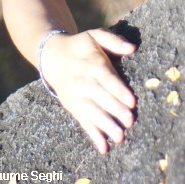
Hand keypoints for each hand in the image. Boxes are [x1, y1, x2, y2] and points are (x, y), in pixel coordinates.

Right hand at [40, 28, 136, 154]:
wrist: (52, 57)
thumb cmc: (80, 46)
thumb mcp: (94, 35)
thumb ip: (113, 40)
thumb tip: (132, 47)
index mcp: (91, 63)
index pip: (106, 78)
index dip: (119, 90)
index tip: (132, 101)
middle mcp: (84, 81)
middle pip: (101, 97)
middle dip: (116, 110)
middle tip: (130, 121)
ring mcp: (77, 97)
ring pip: (93, 113)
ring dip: (106, 126)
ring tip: (120, 137)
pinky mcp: (74, 107)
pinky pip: (84, 123)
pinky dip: (94, 136)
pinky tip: (103, 148)